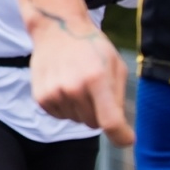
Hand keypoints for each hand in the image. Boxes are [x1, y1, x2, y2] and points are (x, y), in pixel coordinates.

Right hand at [27, 21, 132, 145]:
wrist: (56, 29)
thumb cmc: (91, 47)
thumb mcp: (115, 65)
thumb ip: (119, 97)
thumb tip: (120, 130)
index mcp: (96, 78)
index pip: (110, 121)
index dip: (121, 136)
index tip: (127, 139)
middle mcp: (73, 88)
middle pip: (94, 124)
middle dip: (99, 113)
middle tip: (94, 90)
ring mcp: (54, 93)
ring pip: (77, 120)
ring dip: (81, 108)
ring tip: (77, 83)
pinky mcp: (41, 97)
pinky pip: (62, 116)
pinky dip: (66, 106)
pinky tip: (65, 86)